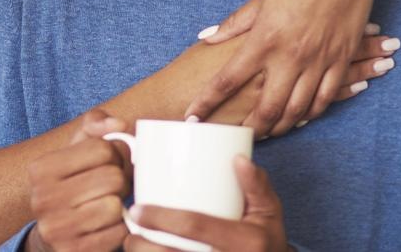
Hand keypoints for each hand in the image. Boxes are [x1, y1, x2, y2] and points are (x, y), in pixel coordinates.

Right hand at [25, 109, 131, 251]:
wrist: (55, 233)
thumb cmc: (73, 183)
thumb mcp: (76, 149)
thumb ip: (96, 125)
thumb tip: (119, 125)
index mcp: (41, 169)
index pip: (103, 149)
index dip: (116, 154)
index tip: (109, 163)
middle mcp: (42, 199)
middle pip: (112, 177)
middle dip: (121, 180)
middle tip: (113, 186)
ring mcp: (56, 229)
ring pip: (114, 206)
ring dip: (120, 206)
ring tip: (109, 204)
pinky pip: (118, 233)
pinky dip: (120, 228)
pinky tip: (107, 225)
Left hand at [124, 156, 288, 251]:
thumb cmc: (265, 239)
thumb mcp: (269, 212)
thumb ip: (256, 184)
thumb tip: (238, 158)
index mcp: (245, 241)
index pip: (195, 226)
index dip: (162, 217)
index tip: (138, 209)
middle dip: (142, 245)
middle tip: (131, 231)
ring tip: (135, 244)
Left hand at [191, 30, 396, 130]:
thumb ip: (236, 23)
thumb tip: (208, 38)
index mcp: (264, 37)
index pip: (227, 79)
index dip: (207, 102)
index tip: (192, 118)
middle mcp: (291, 55)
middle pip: (266, 107)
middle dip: (250, 128)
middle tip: (236, 137)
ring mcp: (319, 59)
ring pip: (298, 109)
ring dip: (281, 126)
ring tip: (267, 133)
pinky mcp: (342, 58)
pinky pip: (327, 98)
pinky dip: (313, 113)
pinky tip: (302, 118)